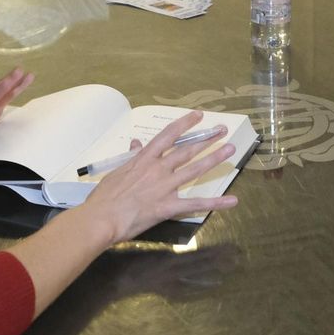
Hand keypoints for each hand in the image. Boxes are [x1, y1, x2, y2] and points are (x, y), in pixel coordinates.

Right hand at [80, 111, 239, 242]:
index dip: (185, 124)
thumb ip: (131, 157)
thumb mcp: (117, 171)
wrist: (101, 218)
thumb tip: (135, 143)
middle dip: (207, 139)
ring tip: (230, 150)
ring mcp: (165, 187)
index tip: (198, 116)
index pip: (168, 135)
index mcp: (144, 159)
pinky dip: (216, 203)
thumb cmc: (104, 197)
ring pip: (195, 170)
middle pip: (187, 150)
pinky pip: (196, 203)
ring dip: (214, 159)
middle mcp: (158, 169)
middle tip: (223, 130)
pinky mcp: (168, 206)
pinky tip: (232, 200)